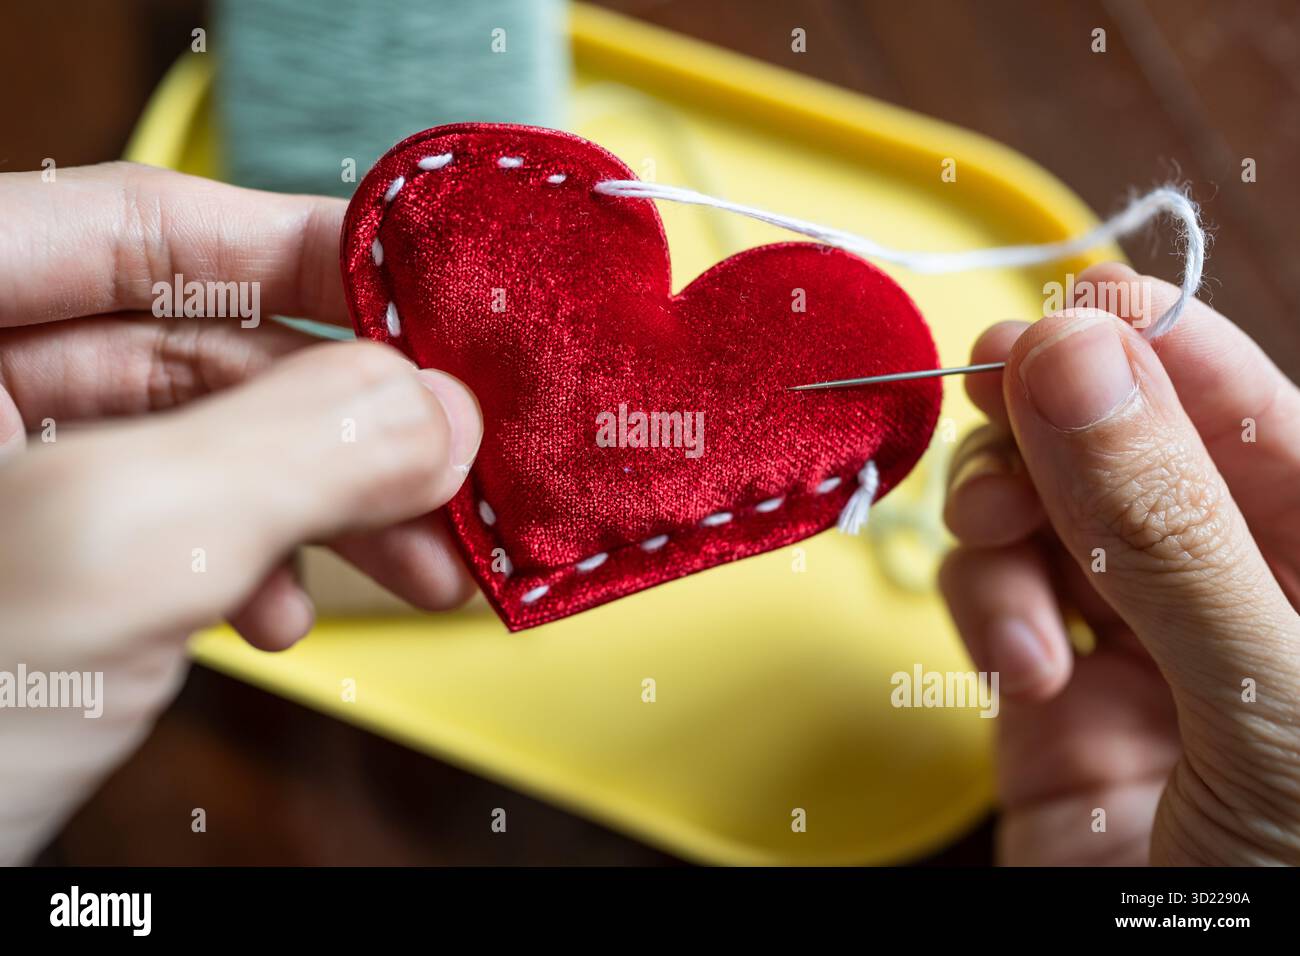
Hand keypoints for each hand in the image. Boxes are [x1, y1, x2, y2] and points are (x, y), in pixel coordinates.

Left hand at [0, 163, 480, 862]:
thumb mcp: (107, 555)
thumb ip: (283, 451)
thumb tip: (434, 407)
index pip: (141, 225)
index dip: (301, 246)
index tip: (427, 288)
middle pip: (197, 345)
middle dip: (344, 419)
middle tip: (449, 465)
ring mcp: (4, 482)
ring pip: (208, 444)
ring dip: (327, 503)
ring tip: (417, 563)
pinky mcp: (40, 564)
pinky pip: (182, 526)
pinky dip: (261, 566)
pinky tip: (286, 616)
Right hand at [940, 262, 1299, 864]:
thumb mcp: (1272, 696)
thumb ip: (1169, 523)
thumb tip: (1071, 349)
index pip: (1231, 392)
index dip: (1140, 340)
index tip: (1048, 329)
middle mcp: (1228, 577)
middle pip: (1112, 431)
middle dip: (1046, 422)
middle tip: (988, 403)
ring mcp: (1134, 635)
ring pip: (1037, 503)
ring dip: (1003, 523)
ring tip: (1007, 582)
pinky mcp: (1051, 696)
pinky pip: (993, 595)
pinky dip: (984, 609)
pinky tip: (1018, 670)